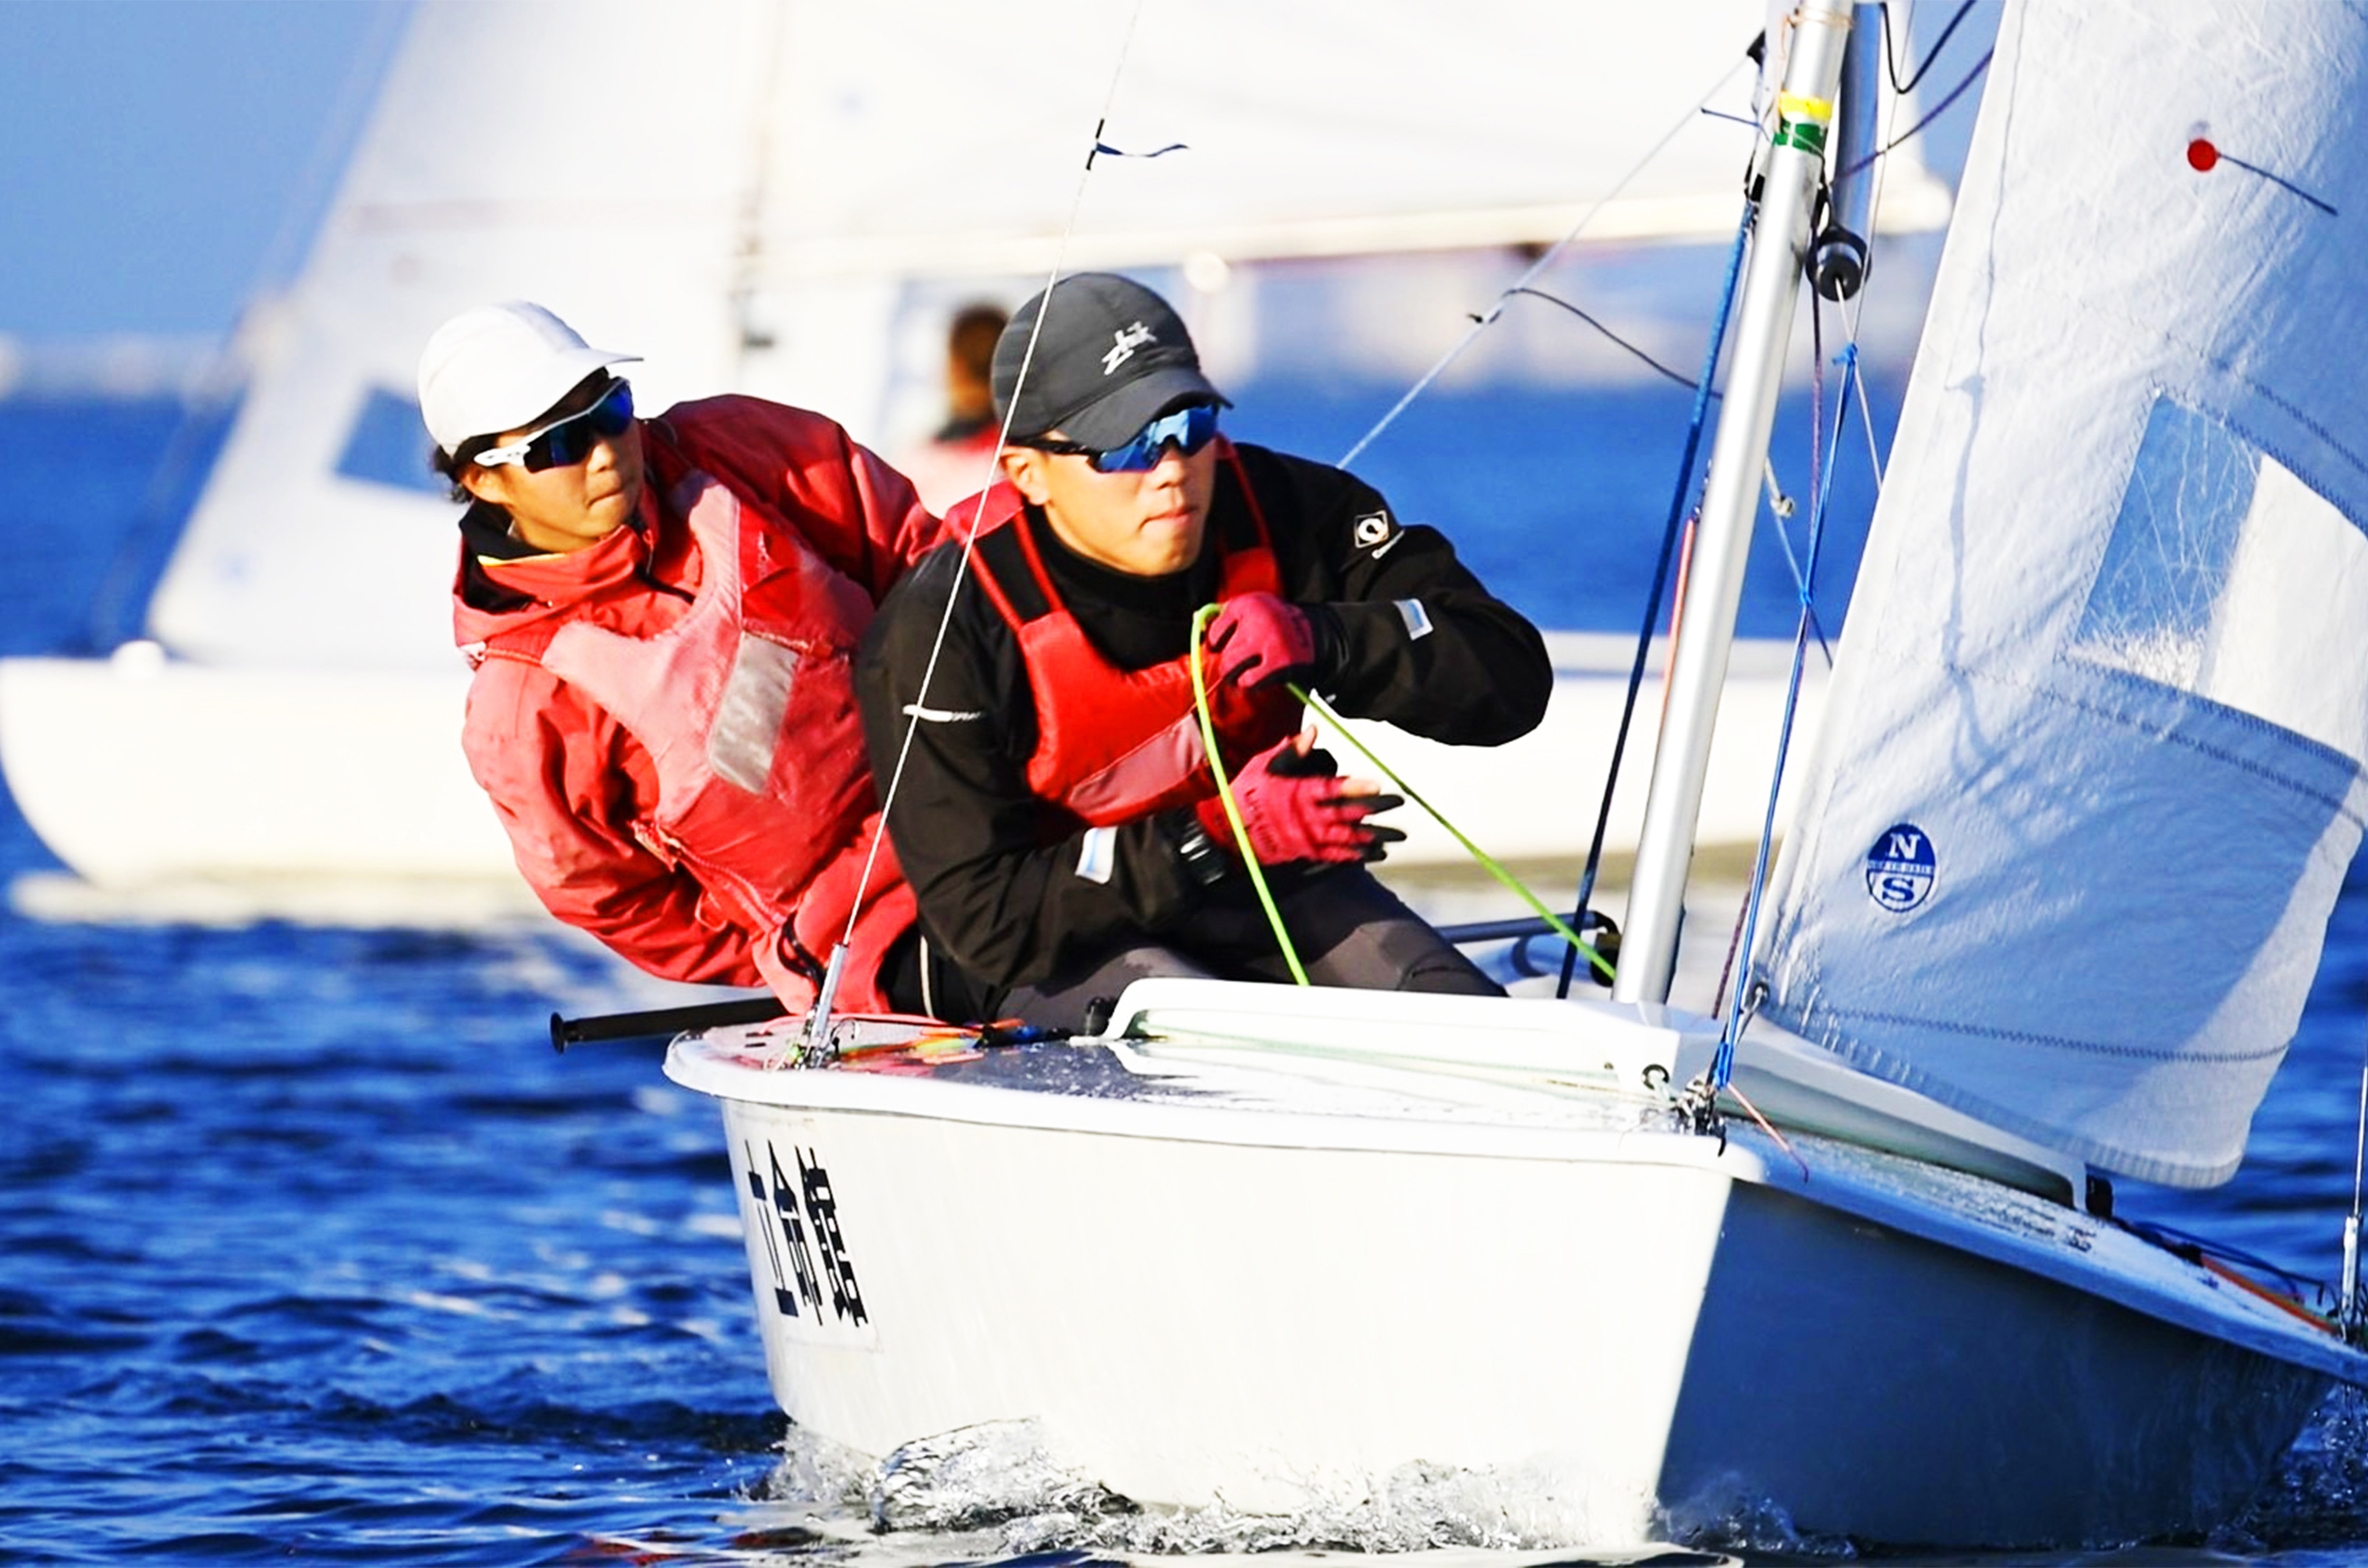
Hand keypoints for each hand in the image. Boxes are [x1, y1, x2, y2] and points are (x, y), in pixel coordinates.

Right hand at [1194, 736, 1405, 863]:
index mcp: (1298, 794)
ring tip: (1396, 837)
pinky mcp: (1306, 852)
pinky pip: (1335, 857)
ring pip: (1347, 839)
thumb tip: (1313, 731)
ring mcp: (1308, 838)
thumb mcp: (1265, 766)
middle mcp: (1307, 818)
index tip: (1378, 786)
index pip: (1332, 790)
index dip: (1356, 788)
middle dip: (1375, 810)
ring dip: (1373, 837)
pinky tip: (1375, 854)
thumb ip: (1292, 752)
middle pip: (1347, 815)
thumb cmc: (1245, 794)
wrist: (1227, 831)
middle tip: (1399, 803)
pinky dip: (1356, 856)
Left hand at [1205, 593, 1316, 690]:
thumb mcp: (1250, 608)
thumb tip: (1194, 619)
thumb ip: (1224, 614)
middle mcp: (1258, 621)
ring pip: (1232, 668)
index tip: (1221, 646)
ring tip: (1242, 672)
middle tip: (1234, 664)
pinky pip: (1250, 681)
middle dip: (1227, 663)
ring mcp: (1269, 642)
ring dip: (1234, 675)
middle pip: (1224, 654)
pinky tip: (1255, 677)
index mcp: (1247, 604)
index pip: (1214, 632)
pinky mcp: (1280, 662)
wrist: (1313, 634)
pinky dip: (1249, 682)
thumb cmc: (1273, 623)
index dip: (1215, 643)